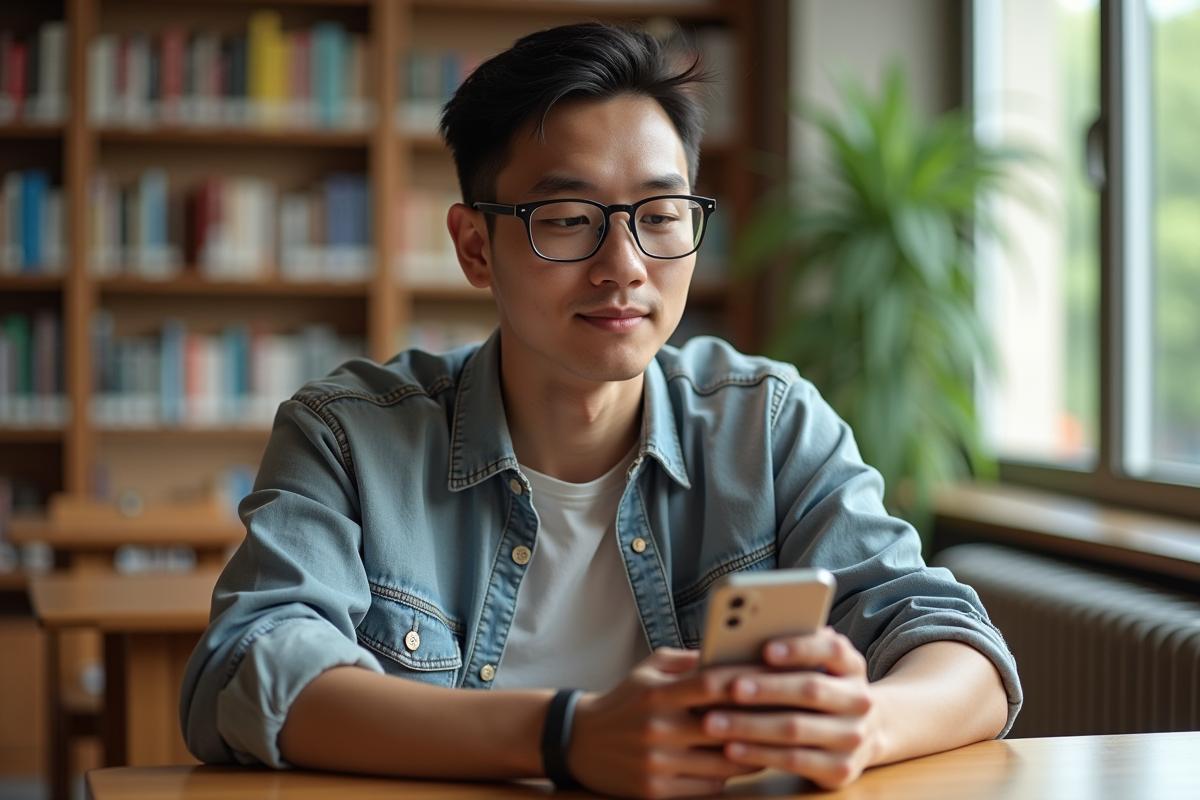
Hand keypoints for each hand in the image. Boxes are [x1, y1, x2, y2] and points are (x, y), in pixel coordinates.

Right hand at [567, 648, 761, 798]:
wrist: (579, 742)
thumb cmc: (624, 701)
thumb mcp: (648, 669)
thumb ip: (688, 661)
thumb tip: (730, 654)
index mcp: (657, 692)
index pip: (711, 684)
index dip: (747, 681)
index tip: (776, 677)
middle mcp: (657, 728)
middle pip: (724, 728)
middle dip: (759, 722)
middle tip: (787, 715)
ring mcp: (656, 763)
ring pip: (722, 763)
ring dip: (750, 754)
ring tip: (770, 742)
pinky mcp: (655, 791)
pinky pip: (706, 787)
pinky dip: (725, 776)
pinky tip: (736, 764)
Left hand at [700, 627, 877, 789]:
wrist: (864, 734)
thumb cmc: (824, 691)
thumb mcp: (819, 666)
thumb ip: (793, 650)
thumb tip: (746, 634)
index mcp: (852, 667)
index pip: (832, 649)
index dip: (799, 648)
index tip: (765, 648)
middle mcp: (859, 700)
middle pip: (811, 690)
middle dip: (767, 688)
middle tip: (730, 688)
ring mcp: (852, 737)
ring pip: (796, 729)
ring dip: (750, 725)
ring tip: (714, 721)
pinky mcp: (840, 769)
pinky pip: (793, 761)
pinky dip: (758, 753)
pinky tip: (731, 747)